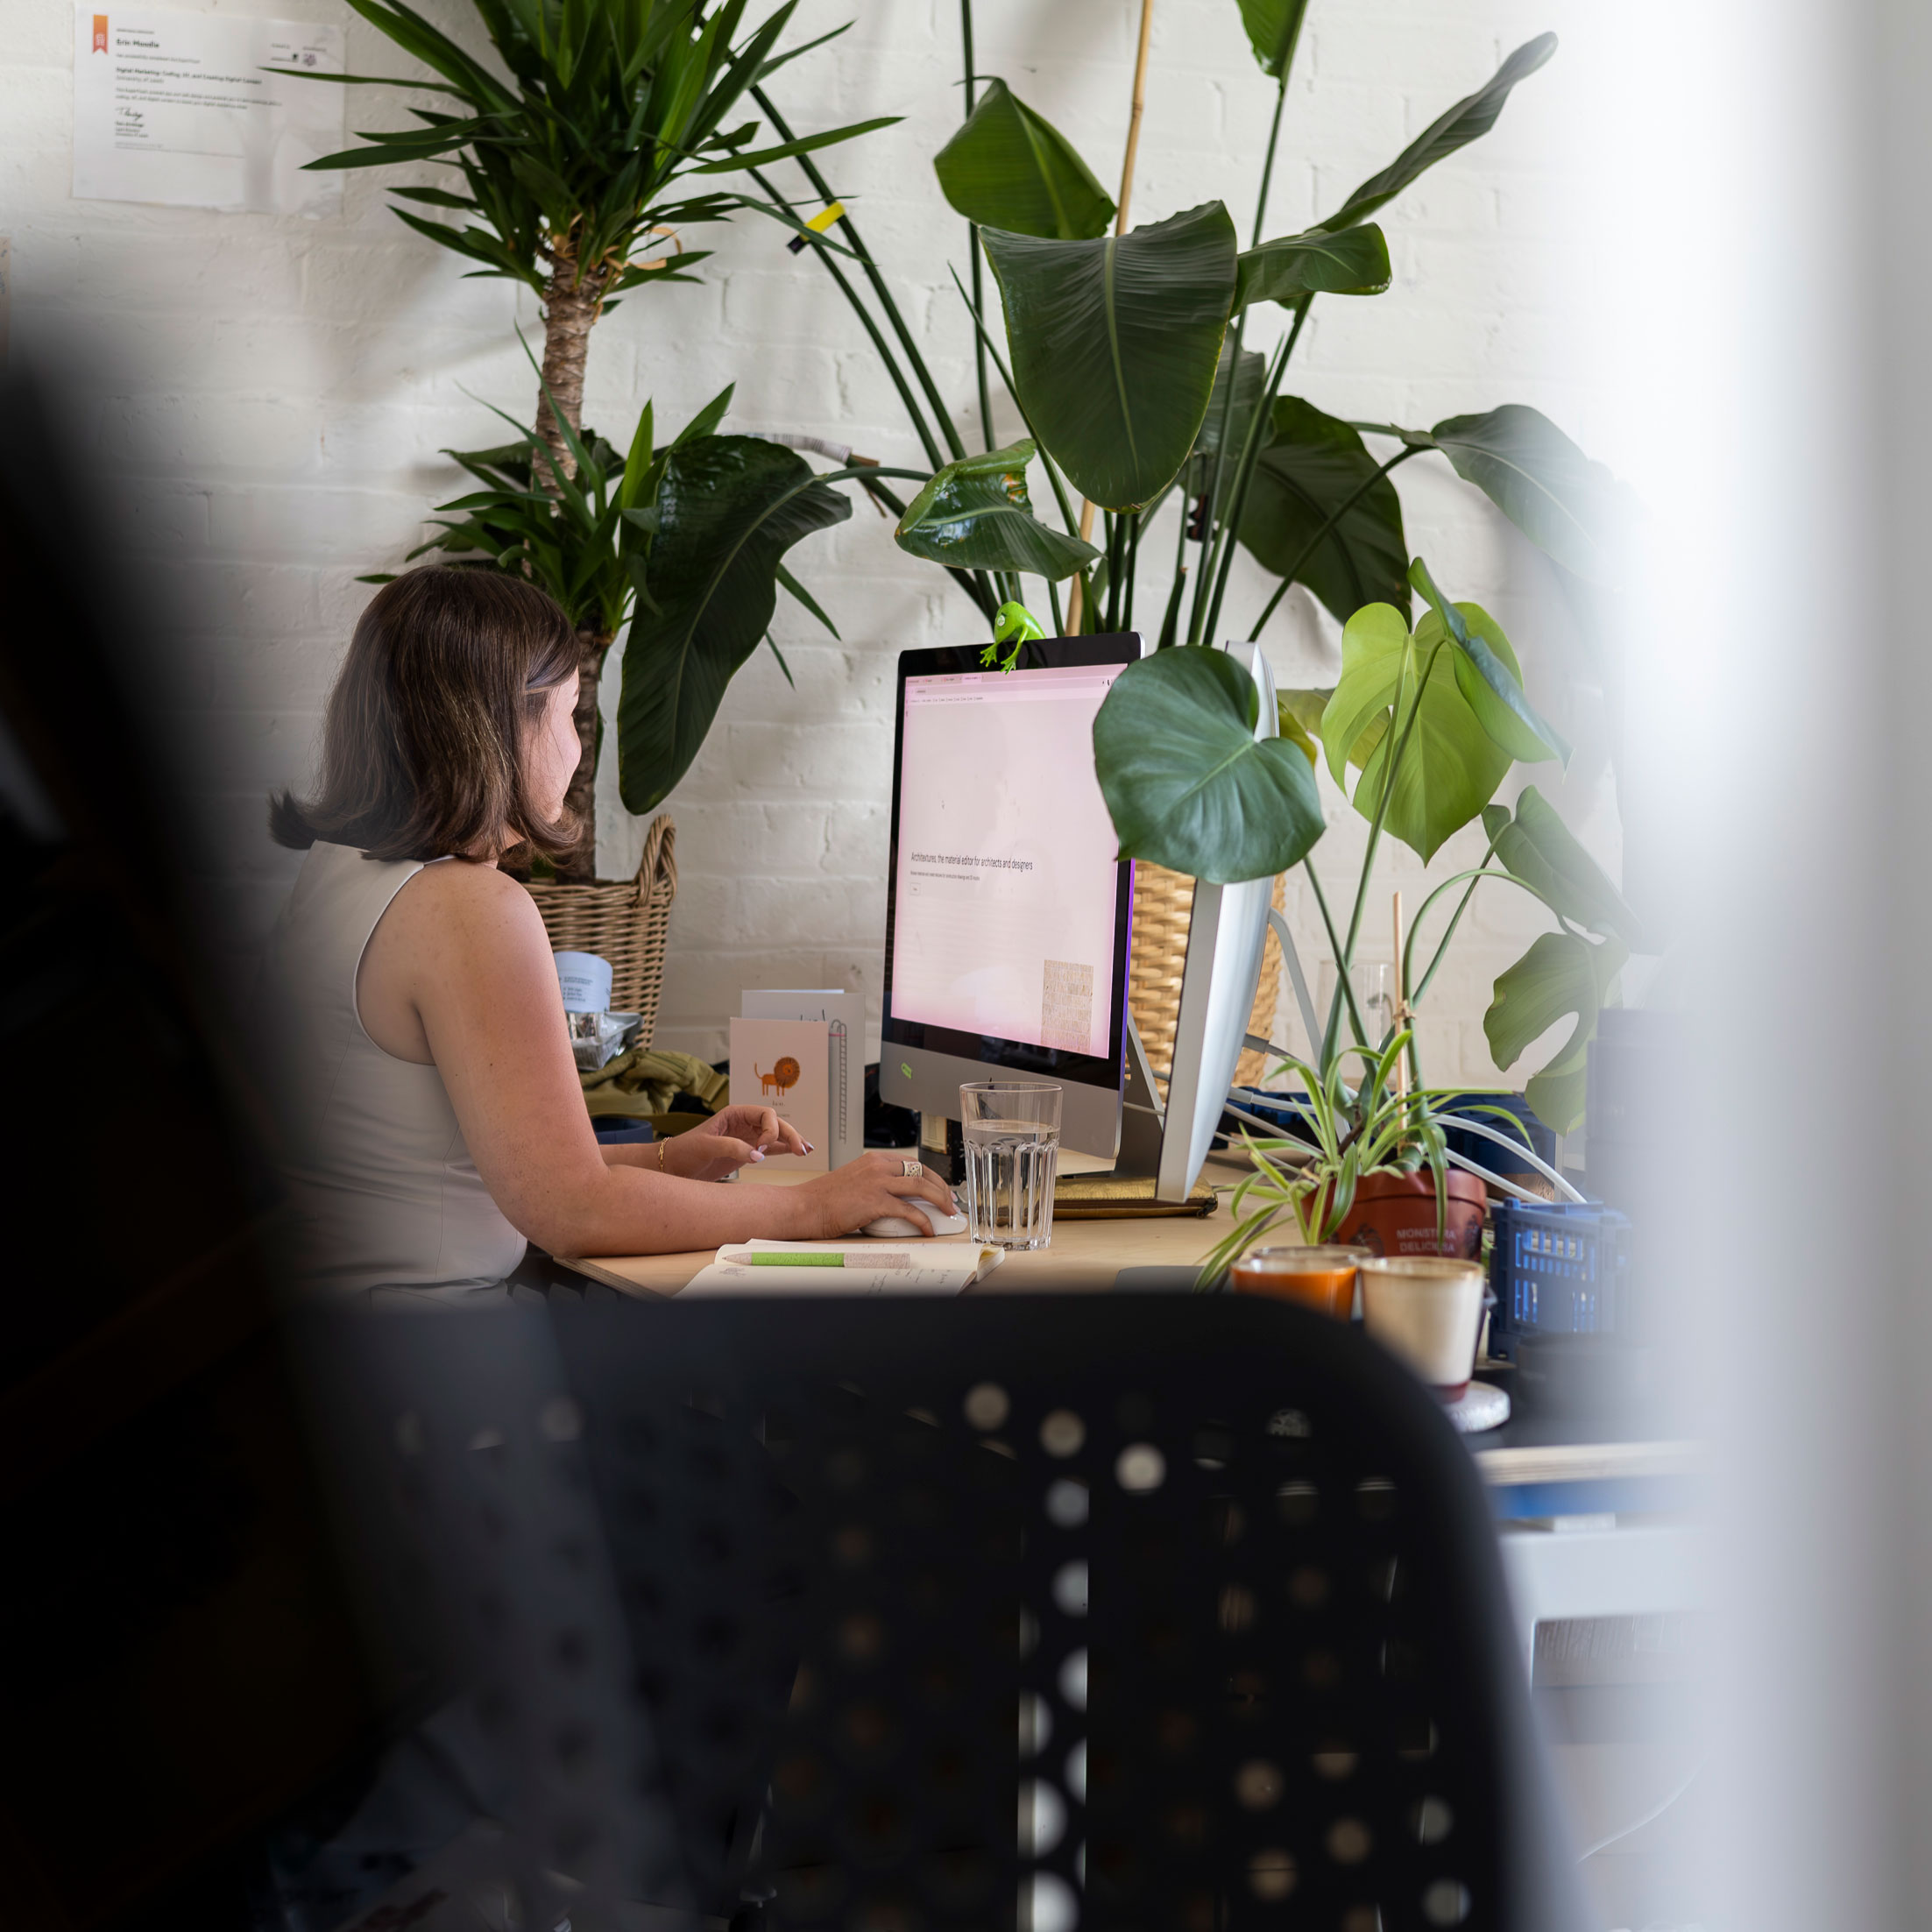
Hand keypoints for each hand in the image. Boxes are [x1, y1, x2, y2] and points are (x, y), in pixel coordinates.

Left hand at [666, 1105, 807, 1181]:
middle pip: (775, 1124)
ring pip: (776, 1136)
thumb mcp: (706, 1146)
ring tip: (807, 1150)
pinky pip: (770, 1149)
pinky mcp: (746, 1152)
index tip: (762, 1147)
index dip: (771, 1128)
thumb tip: (759, 1155)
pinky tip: (796, 1152)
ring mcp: (747, 1138)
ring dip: (791, 1141)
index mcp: (735, 1114)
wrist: (673, 1167)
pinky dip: (784, 1150)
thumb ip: (732, 1147)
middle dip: (790, 1134)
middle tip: (802, 1150)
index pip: (764, 1114)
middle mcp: (744, 1124)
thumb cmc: (685, 1151)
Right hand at [792, 1150, 960, 1238]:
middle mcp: (878, 1166)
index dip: (931, 1176)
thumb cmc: (825, 1199)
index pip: (912, 1163)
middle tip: (950, 1201)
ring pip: (921, 1187)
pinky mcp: (875, 1201)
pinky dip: (923, 1220)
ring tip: (946, 1212)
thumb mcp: (855, 1181)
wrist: (804, 1207)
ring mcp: (877, 1182)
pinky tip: (927, 1228)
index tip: (940, 1187)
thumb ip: (876, 1182)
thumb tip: (897, 1196)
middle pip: (922, 1172)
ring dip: (939, 1200)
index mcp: (874, 1159)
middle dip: (941, 1187)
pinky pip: (909, 1211)